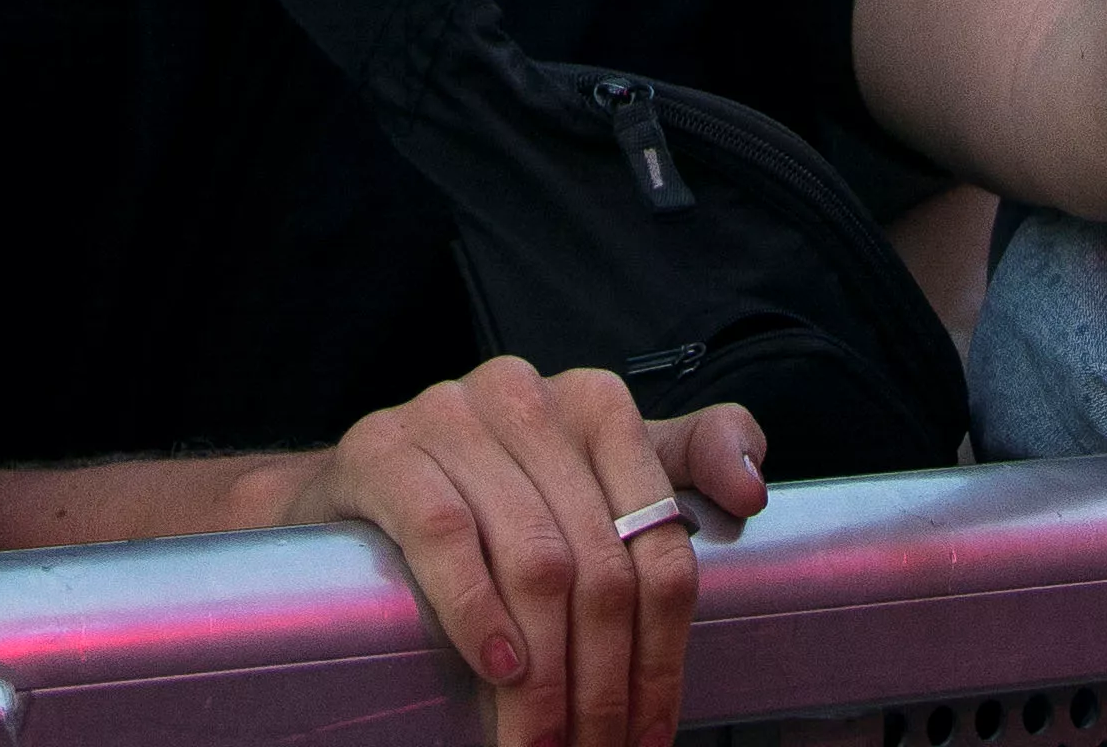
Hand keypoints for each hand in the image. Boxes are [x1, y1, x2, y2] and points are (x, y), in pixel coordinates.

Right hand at [279, 358, 766, 746]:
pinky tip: (499, 669)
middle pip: (601, 566)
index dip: (662, 655)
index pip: (658, 544)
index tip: (651, 733)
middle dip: (602, 684)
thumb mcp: (594, 477)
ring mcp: (450, 415)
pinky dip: (478, 612)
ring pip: (535, 560)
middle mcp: (528, 395)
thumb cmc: (492, 499)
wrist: (357, 494)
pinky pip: (446, 534)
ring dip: (544, 678)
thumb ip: (685, 465)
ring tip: (543, 744)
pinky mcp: (383, 448)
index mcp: (595, 404)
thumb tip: (750, 491)